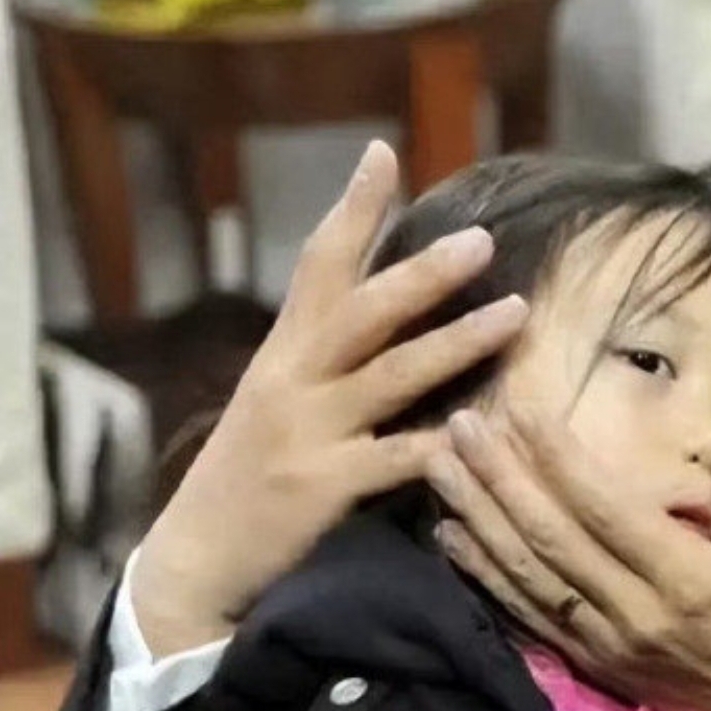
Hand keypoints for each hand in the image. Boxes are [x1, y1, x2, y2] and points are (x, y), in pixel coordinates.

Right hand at [133, 142, 527, 656]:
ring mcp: (308, 433)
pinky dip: (440, 445)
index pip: (319, 264)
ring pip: (393, 376)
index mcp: (284, 352)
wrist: (194, 558)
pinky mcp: (323, 488)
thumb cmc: (248, 471)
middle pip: (365, 312)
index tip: (383, 152)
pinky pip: (395, 461)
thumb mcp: (275, 397)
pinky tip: (481, 430)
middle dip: (423, 273)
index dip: (352, 209)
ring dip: (457, 342)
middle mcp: (293, 381)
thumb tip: (384, 298)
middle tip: (481, 240)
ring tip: (517, 313)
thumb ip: (323, 350)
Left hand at [428, 408, 710, 710]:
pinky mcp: (595, 666)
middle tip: (459, 425)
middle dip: (499, 480)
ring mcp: (608, 645)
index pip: (607, 512)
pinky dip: (485, 578)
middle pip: (550, 541)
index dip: (558, 461)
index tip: (522, 410)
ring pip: (528, 578)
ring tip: (438, 468)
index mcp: (689, 580)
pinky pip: (527, 619)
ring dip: (479, 521)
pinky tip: (452, 541)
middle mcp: (636, 613)